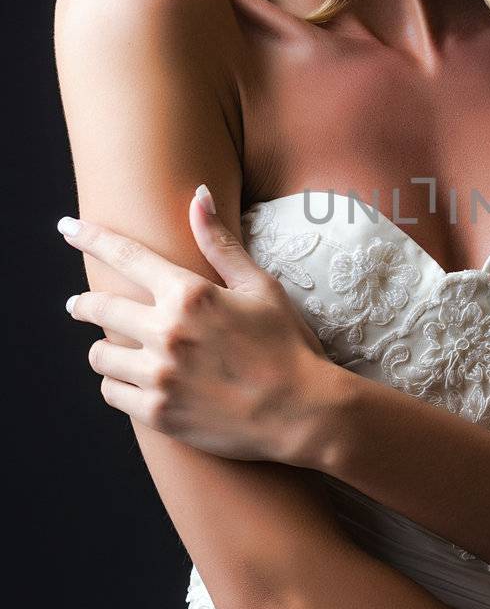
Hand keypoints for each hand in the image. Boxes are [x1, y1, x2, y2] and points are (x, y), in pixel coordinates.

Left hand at [59, 185, 331, 465]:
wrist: (303, 412)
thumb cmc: (287, 345)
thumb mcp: (260, 287)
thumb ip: (220, 243)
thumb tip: (197, 195)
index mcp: (190, 294)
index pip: (126, 255)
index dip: (90, 238)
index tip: (67, 229)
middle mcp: (167, 331)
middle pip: (98, 307)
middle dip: (83, 304)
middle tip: (78, 305)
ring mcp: (159, 375)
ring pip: (100, 355)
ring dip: (104, 349)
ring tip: (114, 351)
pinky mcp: (158, 412)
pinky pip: (111, 393)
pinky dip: (118, 386)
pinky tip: (131, 383)